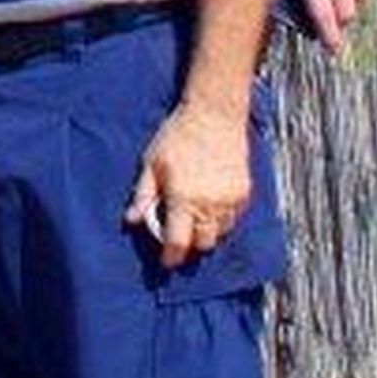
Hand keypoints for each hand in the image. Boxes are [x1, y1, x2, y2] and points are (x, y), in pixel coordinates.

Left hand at [126, 100, 255, 268]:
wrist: (215, 115)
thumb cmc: (178, 136)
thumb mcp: (151, 164)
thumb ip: (143, 196)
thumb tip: (131, 220)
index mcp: (183, 199)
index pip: (179, 243)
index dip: (171, 257)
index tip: (166, 262)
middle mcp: (210, 205)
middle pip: (203, 244)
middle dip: (190, 246)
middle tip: (179, 237)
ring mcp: (231, 201)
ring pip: (220, 233)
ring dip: (206, 232)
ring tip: (193, 217)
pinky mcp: (245, 194)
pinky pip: (234, 219)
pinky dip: (221, 220)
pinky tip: (209, 205)